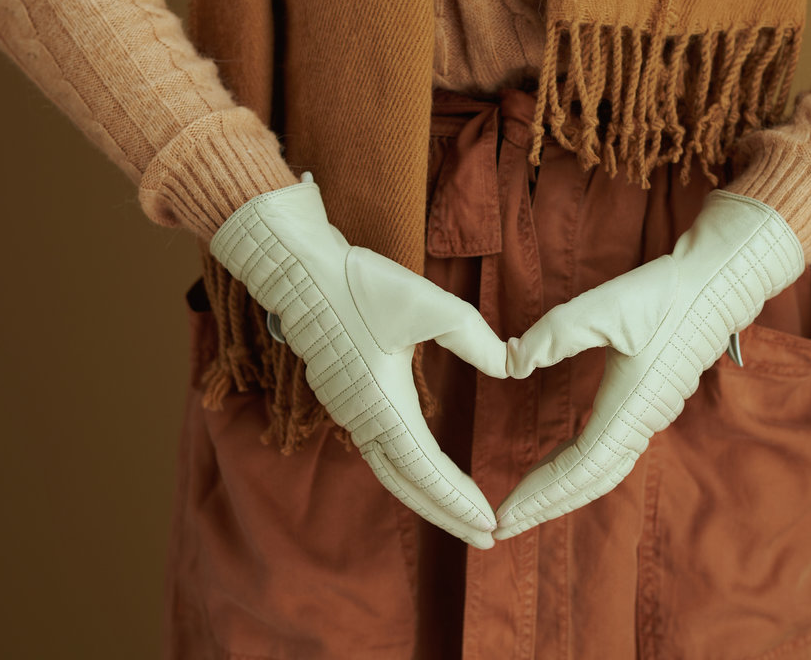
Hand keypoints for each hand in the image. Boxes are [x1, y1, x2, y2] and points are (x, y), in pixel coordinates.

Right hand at [210, 172, 509, 548]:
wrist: (299, 271)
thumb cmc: (361, 284)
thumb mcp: (431, 305)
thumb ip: (475, 338)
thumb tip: (511, 366)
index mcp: (382, 407)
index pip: (427, 472)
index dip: (460, 501)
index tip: (491, 524)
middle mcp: (362, 419)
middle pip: (408, 486)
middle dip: (448, 515)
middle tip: (486, 538)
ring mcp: (349, 411)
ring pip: (392, 472)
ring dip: (427, 497)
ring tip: (464, 515)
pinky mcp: (344, 399)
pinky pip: (380, 452)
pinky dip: (408, 473)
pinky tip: (428, 474)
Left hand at [493, 190, 804, 539]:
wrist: (718, 282)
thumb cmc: (664, 294)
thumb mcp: (603, 307)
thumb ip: (554, 335)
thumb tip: (511, 363)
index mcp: (628, 410)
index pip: (576, 471)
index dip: (538, 495)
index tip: (504, 516)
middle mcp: (641, 423)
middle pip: (587, 484)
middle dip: (545, 506)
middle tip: (503, 527)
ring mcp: (648, 416)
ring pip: (600, 472)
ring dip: (562, 491)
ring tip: (525, 504)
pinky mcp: (649, 404)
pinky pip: (610, 452)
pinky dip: (579, 468)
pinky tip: (556, 462)